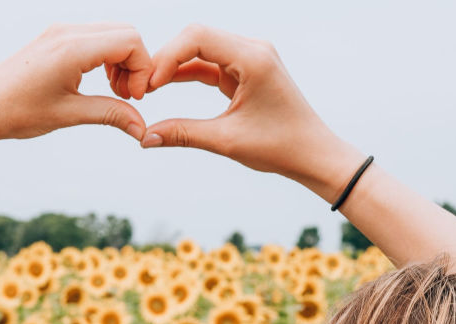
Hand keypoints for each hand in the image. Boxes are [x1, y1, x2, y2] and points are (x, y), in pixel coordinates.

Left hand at [0, 23, 152, 144]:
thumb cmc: (16, 111)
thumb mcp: (68, 115)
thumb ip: (110, 114)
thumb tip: (142, 128)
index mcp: (72, 48)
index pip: (130, 42)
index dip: (142, 70)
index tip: (133, 99)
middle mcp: (67, 32)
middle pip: (126, 33)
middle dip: (135, 64)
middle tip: (126, 97)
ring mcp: (60, 32)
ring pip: (112, 33)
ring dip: (122, 61)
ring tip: (114, 93)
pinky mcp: (55, 38)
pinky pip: (95, 37)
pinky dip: (107, 58)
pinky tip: (99, 83)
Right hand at [134, 24, 366, 202]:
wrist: (314, 154)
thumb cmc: (281, 147)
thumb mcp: (227, 141)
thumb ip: (184, 134)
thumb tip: (144, 138)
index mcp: (253, 58)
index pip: (197, 37)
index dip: (167, 56)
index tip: (148, 85)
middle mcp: (253, 49)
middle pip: (196, 36)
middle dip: (166, 58)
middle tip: (141, 87)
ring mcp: (251, 57)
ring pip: (201, 48)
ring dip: (174, 65)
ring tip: (147, 88)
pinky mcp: (247, 69)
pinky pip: (210, 63)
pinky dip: (187, 73)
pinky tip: (163, 86)